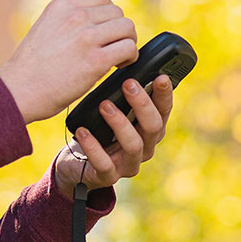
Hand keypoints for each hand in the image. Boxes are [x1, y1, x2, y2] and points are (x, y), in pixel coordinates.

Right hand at [0, 0, 137, 123]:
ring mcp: (86, 36)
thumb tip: (96, 26)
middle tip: (112, 48)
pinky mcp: (96, 60)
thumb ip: (68, 22)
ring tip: (118, 57)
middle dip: (119, 31)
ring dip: (127, 42)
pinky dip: (130, 57)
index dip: (108, 16)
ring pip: (127, 28)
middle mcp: (75, 16)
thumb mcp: (45, 29)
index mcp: (61, 6)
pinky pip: (128, 48)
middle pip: (117, 13)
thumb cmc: (30, 68)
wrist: (18, 90)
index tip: (105, 32)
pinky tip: (120, 66)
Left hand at [54, 74, 173, 191]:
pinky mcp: (108, 176)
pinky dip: (93, 146)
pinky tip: (83, 132)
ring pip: (133, 144)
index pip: (163, 110)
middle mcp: (145, 148)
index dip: (164, 94)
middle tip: (128, 84)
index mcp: (149, 130)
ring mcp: (128, 164)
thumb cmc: (98, 131)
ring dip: (120, 122)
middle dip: (142, 103)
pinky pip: (104, 163)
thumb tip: (126, 65)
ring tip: (104, 105)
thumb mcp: (113, 112)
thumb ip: (123, 97)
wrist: (76, 165)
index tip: (160, 76)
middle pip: (153, 126)